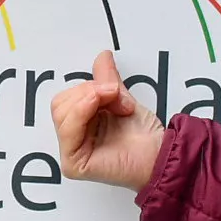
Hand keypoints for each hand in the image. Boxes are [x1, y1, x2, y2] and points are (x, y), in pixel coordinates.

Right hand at [51, 51, 165, 191]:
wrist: (160, 153)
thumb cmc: (144, 136)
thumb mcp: (121, 99)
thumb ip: (107, 80)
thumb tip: (102, 56)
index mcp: (79, 125)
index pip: (65, 98)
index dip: (88, 88)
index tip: (114, 90)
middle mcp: (73, 139)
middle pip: (60, 103)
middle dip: (90, 92)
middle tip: (118, 99)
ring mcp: (71, 152)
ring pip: (62, 112)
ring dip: (92, 99)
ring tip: (119, 107)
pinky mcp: (74, 164)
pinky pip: (67, 129)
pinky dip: (83, 111)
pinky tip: (101, 109)